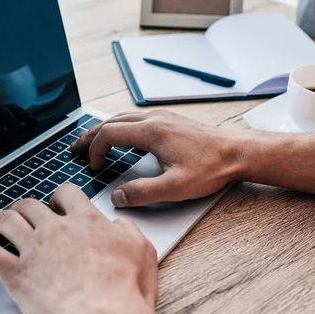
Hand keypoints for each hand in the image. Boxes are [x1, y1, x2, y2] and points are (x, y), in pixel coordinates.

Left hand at [0, 184, 157, 313]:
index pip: (67, 193)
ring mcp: (34, 249)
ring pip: (7, 221)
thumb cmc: (124, 293)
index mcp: (87, 222)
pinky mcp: (17, 274)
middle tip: (23, 214)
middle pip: (31, 204)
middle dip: (25, 207)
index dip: (59, 196)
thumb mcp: (142, 252)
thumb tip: (119, 223)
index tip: (57, 204)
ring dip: (0, 220)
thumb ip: (128, 231)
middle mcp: (57, 229)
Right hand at [71, 109, 246, 207]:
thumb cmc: (211, 168)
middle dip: (91, 135)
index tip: (93, 166)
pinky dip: (120, 127)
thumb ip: (142, 193)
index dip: (95, 149)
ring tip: (93, 141)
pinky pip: (136, 119)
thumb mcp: (175, 187)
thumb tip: (117, 196)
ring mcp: (163, 117)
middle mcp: (154, 119)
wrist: (238, 152)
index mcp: (151, 132)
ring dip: (105, 129)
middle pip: (111, 122)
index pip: (109, 134)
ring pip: (123, 118)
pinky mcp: (171, 120)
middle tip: (76, 148)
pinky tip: (124, 138)